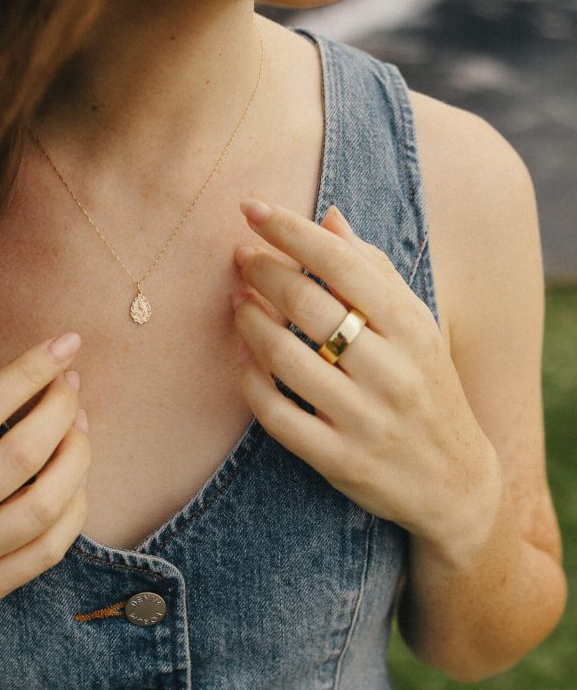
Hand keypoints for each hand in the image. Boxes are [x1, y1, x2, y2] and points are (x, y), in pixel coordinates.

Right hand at [0, 309, 89, 665]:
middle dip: (59, 407)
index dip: (27, 372)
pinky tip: (74, 477)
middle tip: (71, 381)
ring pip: (43, 505)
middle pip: (19, 457)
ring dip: (76, 455)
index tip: (62, 344)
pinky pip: (46, 552)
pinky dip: (74, 508)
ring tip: (79, 421)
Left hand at [231, 199, 502, 561]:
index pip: (340, 262)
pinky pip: (274, 412)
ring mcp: (363, 418)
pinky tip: (243, 357)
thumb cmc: (425, 384)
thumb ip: (371, 269)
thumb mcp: (415, 323)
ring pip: (283, 356)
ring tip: (236, 299)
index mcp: (411, 326)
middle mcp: (391, 370)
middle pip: (307, 305)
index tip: (250, 206)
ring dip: (247, 320)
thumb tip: (329, 215)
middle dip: (262, 271)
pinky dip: (249, 378)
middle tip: (240, 256)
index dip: (289, 230)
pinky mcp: (338, 459)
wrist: (453, 482)